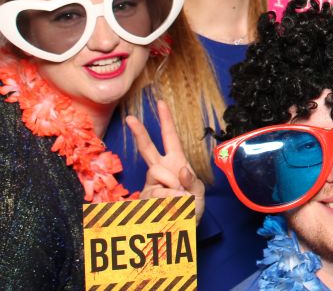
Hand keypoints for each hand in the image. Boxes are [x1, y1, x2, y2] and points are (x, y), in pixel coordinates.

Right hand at [125, 100, 204, 220]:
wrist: (179, 233)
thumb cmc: (190, 210)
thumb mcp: (198, 194)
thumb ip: (191, 181)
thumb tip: (179, 169)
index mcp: (176, 163)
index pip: (170, 139)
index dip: (166, 121)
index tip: (160, 103)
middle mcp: (160, 170)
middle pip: (147, 149)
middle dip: (140, 133)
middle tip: (131, 118)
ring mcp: (150, 184)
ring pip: (159, 174)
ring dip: (174, 188)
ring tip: (181, 201)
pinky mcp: (144, 198)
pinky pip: (157, 193)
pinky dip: (170, 201)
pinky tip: (173, 208)